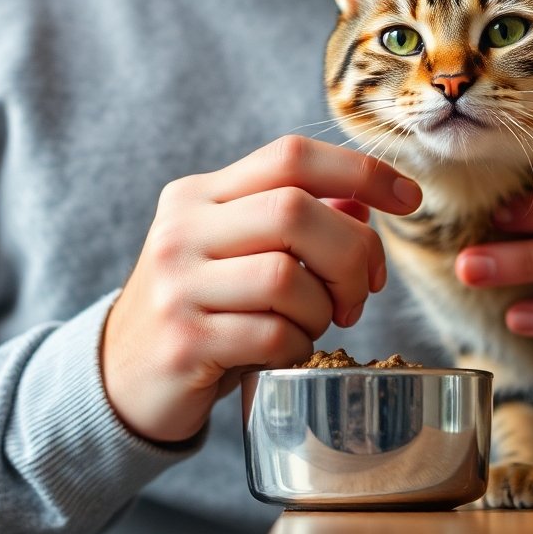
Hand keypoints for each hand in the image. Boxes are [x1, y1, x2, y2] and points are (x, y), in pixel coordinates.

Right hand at [100, 136, 422, 443]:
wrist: (123, 377)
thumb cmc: (202, 309)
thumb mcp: (237, 252)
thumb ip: (295, 219)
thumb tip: (364, 198)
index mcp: (199, 195)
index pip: (290, 156)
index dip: (361, 171)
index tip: (409, 200)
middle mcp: (181, 229)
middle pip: (294, 211)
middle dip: (351, 254)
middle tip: (362, 292)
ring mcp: (177, 285)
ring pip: (286, 277)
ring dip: (323, 309)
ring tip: (316, 324)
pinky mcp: (183, 341)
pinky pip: (271, 334)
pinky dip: (297, 346)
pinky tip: (285, 351)